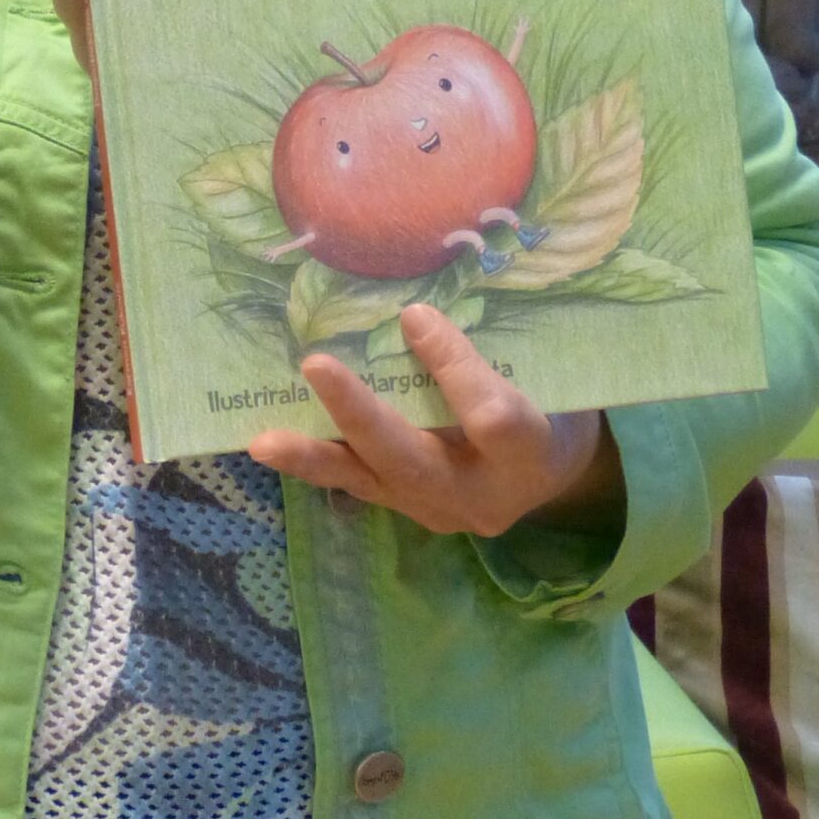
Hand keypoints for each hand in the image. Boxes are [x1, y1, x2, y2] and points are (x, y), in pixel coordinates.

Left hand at [246, 304, 624, 538]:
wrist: (555, 475)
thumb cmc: (556, 400)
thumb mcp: (549, 371)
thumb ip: (497, 346)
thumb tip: (415, 308)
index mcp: (533, 455)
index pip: (491, 418)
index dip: (453, 368)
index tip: (415, 314)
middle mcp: (483, 495)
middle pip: (415, 458)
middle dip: (361, 415)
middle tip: (316, 366)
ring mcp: (442, 511)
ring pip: (372, 481)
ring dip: (315, 456)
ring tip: (263, 442)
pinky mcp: (409, 510)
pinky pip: (359, 484)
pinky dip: (317, 461)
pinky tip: (269, 444)